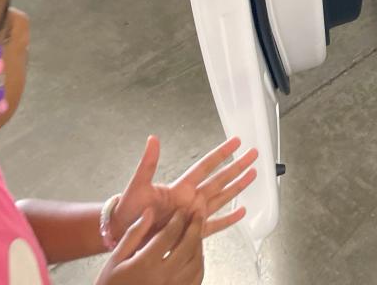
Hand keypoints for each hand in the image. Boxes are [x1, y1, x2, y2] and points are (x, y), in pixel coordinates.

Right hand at [96, 209, 204, 284]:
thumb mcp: (115, 260)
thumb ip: (134, 234)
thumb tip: (150, 211)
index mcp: (145, 265)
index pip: (169, 235)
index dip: (178, 219)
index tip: (182, 210)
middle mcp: (163, 277)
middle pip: (188, 246)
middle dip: (195, 227)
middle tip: (198, 214)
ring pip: (196, 263)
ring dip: (199, 245)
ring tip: (196, 233)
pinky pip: (196, 279)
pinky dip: (199, 264)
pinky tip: (194, 255)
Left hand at [112, 137, 256, 244]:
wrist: (123, 236)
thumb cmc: (128, 211)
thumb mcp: (138, 186)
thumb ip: (148, 163)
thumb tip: (152, 140)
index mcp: (181, 187)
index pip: (206, 165)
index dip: (222, 153)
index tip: (236, 142)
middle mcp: (191, 199)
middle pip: (220, 179)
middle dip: (237, 167)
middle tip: (253, 155)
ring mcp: (193, 215)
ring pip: (222, 198)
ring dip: (238, 187)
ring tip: (253, 175)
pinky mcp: (192, 233)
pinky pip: (215, 225)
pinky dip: (229, 219)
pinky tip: (240, 211)